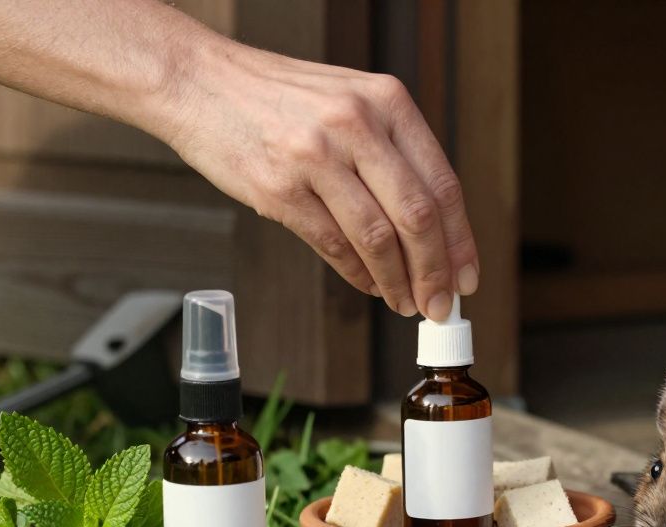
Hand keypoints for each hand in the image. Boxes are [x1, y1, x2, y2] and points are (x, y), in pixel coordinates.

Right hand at [162, 37, 477, 319]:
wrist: (198, 82)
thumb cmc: (275, 97)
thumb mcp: (349, 100)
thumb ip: (391, 150)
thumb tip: (431, 227)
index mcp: (386, 100)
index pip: (442, 185)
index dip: (461, 242)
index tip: (466, 277)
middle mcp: (356, 124)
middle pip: (417, 217)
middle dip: (435, 273)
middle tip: (439, 305)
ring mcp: (315, 156)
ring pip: (377, 238)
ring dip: (396, 281)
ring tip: (404, 302)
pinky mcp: (278, 188)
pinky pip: (332, 244)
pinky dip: (357, 274)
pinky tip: (368, 284)